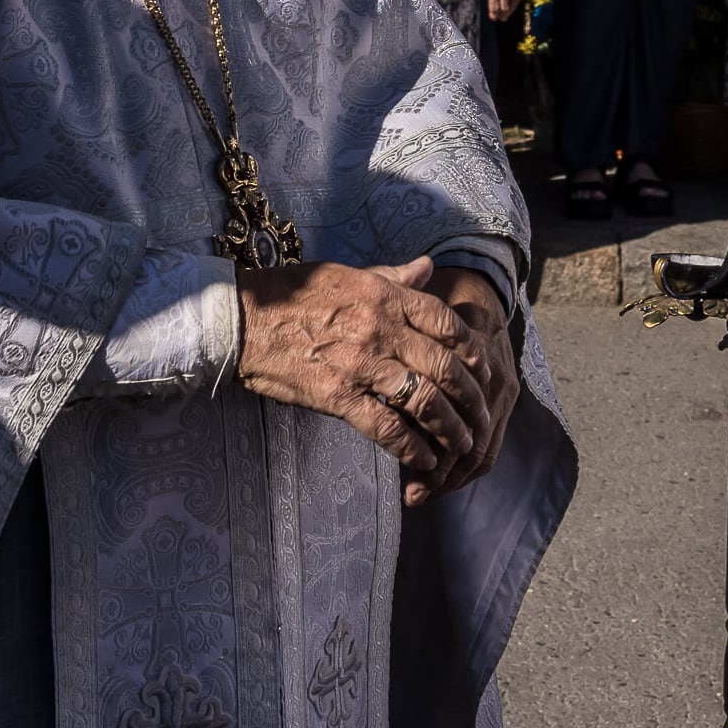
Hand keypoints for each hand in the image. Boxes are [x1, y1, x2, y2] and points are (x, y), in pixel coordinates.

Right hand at [242, 256, 504, 502]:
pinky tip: (424, 461)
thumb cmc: (292, 295)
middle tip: (482, 418)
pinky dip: (412, 448)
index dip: (474, 350)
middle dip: (472, 397)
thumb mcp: (348, 274)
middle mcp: (380, 327)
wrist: (242, 321)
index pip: (447, 322)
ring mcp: (360, 363)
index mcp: (384, 295)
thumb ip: (392, 276)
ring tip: (461, 446)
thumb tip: (428, 267)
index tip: (486, 370)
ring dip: (450, 428)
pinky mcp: (338, 396)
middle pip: (446, 365)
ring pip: (424, 399)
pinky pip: (386, 427)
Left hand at [482, 0, 522, 22]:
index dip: (494, 14)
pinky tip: (514, 4)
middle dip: (502, 15)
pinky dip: (516, 2)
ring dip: (510, 11)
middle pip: (504, 8)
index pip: (494, 6)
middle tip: (500, 18)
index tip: (494, 18)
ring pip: (513, 4)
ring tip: (507, 15)